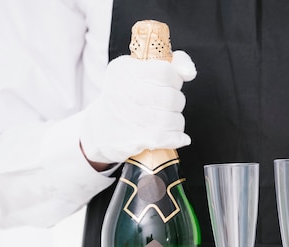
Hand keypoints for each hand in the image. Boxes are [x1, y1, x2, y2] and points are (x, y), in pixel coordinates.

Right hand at [80, 51, 196, 163]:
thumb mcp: (137, 70)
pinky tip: (177, 137)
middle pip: (172, 97)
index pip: (165, 71)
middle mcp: (125, 92)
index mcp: (125, 70)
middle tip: (165, 105)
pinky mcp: (137, 139)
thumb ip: (169, 64)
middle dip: (176, 102)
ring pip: (174, 119)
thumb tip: (189, 72)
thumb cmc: (123, 96)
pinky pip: (170, 137)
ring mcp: (131, 117)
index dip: (174, 80)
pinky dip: (177, 138)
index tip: (168, 85)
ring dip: (176, 121)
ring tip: (165, 120)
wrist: (99, 130)